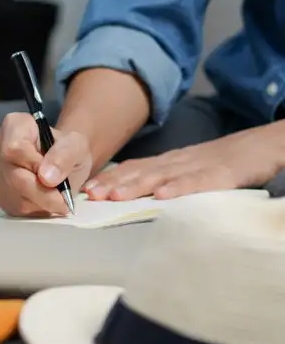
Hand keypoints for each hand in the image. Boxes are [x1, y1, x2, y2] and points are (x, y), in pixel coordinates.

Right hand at [0, 112, 92, 216]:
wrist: (61, 163)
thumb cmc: (65, 151)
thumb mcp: (76, 146)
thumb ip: (64, 155)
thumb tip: (47, 177)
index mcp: (14, 126)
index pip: (14, 149)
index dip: (35, 166)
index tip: (54, 178)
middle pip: (13, 176)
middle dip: (42, 192)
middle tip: (63, 199)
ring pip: (14, 195)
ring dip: (40, 202)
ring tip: (56, 196)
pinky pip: (14, 207)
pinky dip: (34, 209)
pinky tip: (44, 200)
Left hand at [83, 127, 281, 200]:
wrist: (258, 147)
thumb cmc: (216, 164)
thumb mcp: (182, 170)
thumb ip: (158, 180)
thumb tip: (126, 196)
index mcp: (165, 164)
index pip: (131, 170)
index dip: (107, 180)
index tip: (85, 191)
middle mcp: (174, 164)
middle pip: (138, 173)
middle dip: (112, 184)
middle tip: (89, 195)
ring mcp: (196, 168)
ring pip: (161, 177)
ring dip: (135, 186)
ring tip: (113, 196)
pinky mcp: (219, 175)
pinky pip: (196, 182)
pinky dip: (178, 188)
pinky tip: (162, 196)